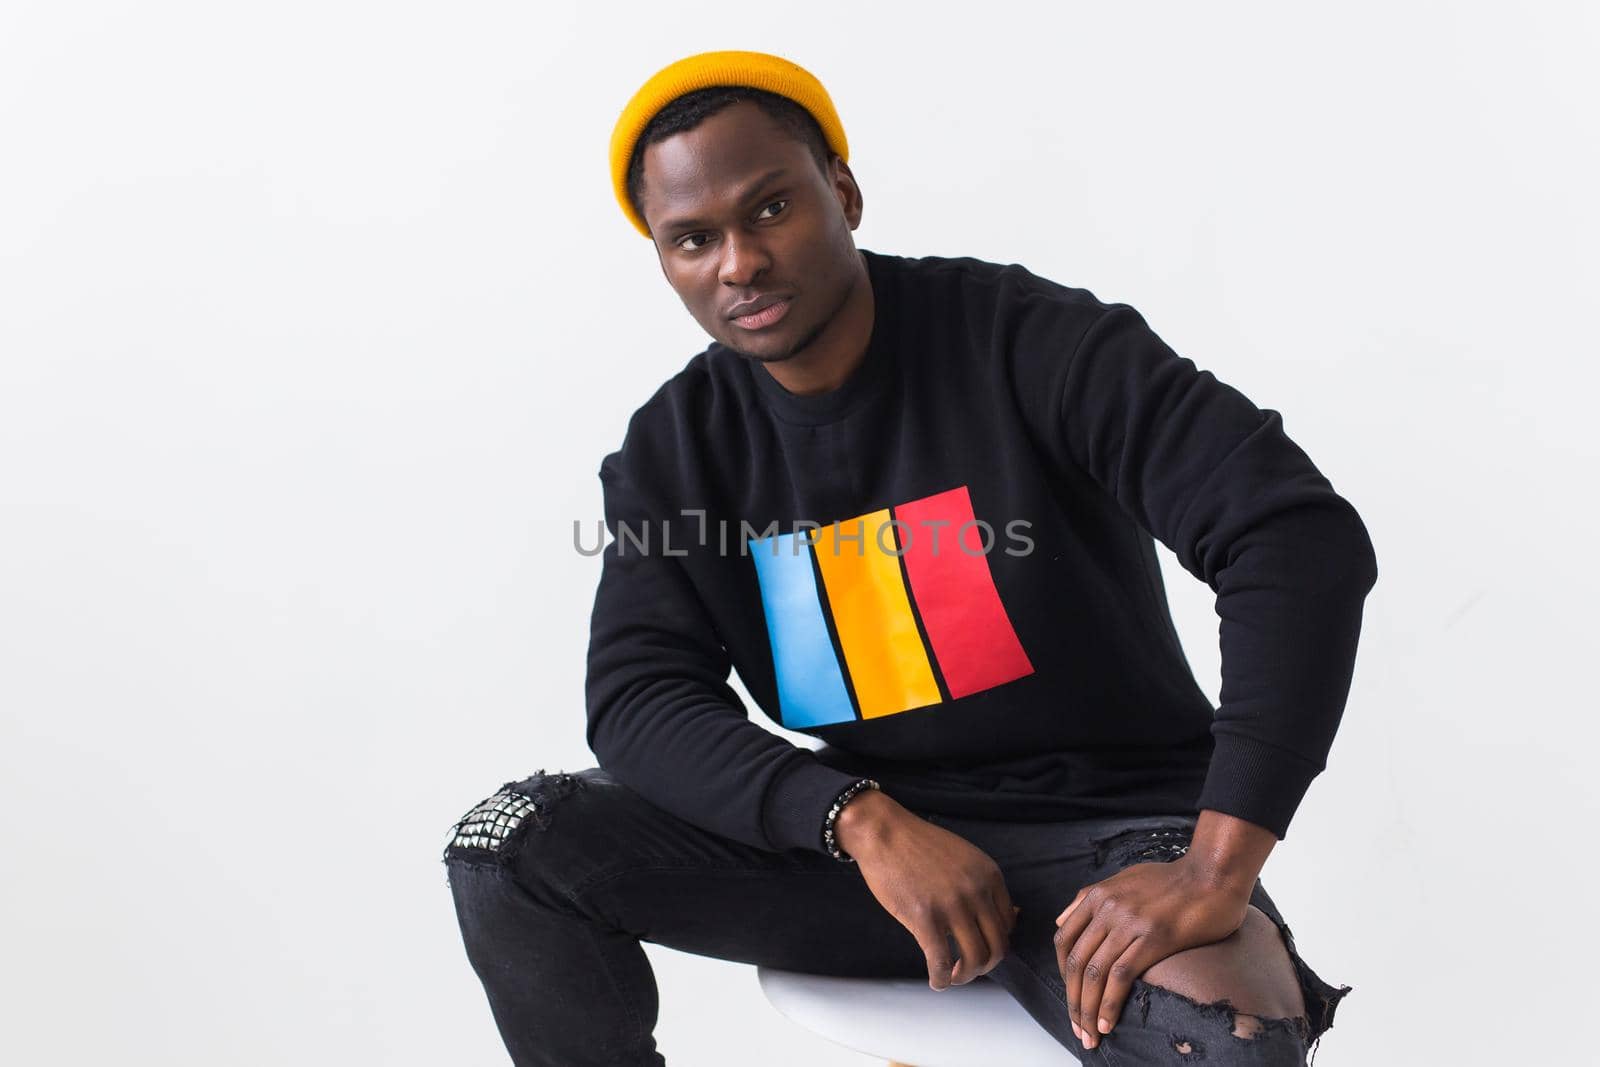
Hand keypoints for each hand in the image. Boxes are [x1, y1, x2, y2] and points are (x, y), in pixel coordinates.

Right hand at [836, 791, 1018, 989]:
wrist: (883, 832)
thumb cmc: (918, 845)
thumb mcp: (964, 857)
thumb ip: (982, 884)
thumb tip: (1004, 914)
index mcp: (989, 876)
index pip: (1008, 924)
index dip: (995, 942)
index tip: (980, 948)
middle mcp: (977, 892)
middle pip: (997, 946)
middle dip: (985, 965)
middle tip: (968, 968)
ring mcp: (952, 906)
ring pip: (975, 959)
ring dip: (965, 976)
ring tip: (952, 975)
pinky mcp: (925, 918)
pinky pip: (941, 961)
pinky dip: (941, 979)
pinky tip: (936, 981)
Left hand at [1053, 855, 1250, 1049]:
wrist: (1214, 874)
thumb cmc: (1176, 879)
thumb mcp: (1126, 878)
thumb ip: (1093, 898)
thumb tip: (1063, 919)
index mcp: (1099, 895)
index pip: (1064, 939)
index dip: (1062, 973)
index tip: (1072, 995)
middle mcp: (1108, 908)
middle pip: (1076, 961)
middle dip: (1073, 1000)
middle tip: (1076, 1028)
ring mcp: (1129, 922)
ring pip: (1094, 973)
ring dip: (1087, 1009)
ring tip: (1089, 1035)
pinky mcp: (1153, 938)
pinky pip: (1120, 976)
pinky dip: (1109, 1003)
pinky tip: (1107, 1023)